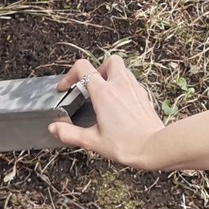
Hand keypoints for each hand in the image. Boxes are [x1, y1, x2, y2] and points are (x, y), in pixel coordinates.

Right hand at [49, 55, 163, 168]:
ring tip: (104, 95)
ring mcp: (134, 88)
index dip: (69, 75)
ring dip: (111, 76)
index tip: (65, 88)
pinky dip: (123, 86)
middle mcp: (120, 85)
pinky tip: (119, 104)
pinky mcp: (144, 95)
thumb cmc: (126, 144)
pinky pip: (132, 82)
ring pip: (123, 69)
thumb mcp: (92, 141)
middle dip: (97, 69)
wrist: (154, 147)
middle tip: (91, 86)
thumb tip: (54, 128)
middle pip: (109, 61)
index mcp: (104, 93)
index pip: (83, 68)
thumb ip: (70, 133)